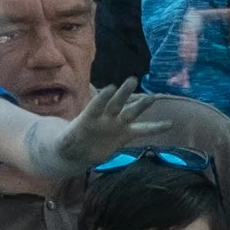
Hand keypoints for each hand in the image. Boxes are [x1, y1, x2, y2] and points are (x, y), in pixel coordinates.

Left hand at [49, 79, 169, 171]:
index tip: (110, 87)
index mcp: (89, 117)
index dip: (102, 97)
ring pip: (131, 113)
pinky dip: (156, 128)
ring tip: (153, 97)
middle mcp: (105, 118)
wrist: (79, 150)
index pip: (96, 105)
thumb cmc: (68, 143)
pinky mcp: (125, 135)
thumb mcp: (63, 144)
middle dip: (123, 93)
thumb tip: (60, 143)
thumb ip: (64, 142)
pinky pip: (142, 131)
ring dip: (141, 106)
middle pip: (116, 104)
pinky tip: (170, 124)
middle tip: (132, 80)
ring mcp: (116, 125)